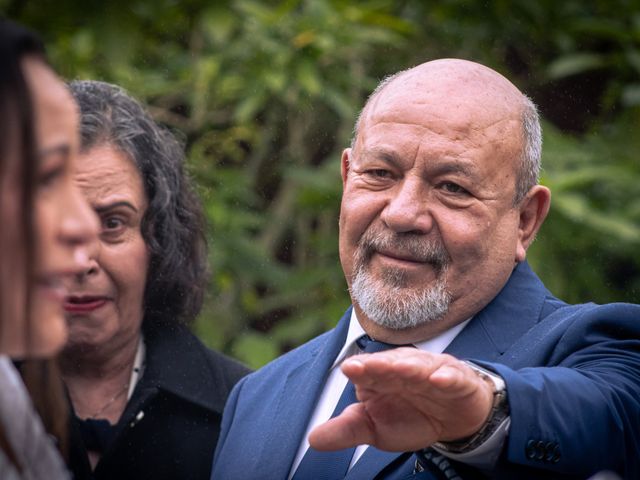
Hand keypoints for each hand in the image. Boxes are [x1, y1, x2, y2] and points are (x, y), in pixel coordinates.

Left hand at [308, 348, 493, 451]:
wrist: (453, 418)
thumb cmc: (410, 415)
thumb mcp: (375, 428)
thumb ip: (346, 430)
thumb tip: (312, 438)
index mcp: (380, 377)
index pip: (367, 371)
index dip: (359, 370)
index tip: (348, 369)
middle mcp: (403, 369)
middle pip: (390, 364)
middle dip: (379, 364)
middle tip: (366, 366)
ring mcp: (431, 372)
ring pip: (419, 366)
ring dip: (410, 366)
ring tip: (400, 369)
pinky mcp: (457, 380)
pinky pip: (452, 376)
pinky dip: (446, 376)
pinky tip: (439, 379)